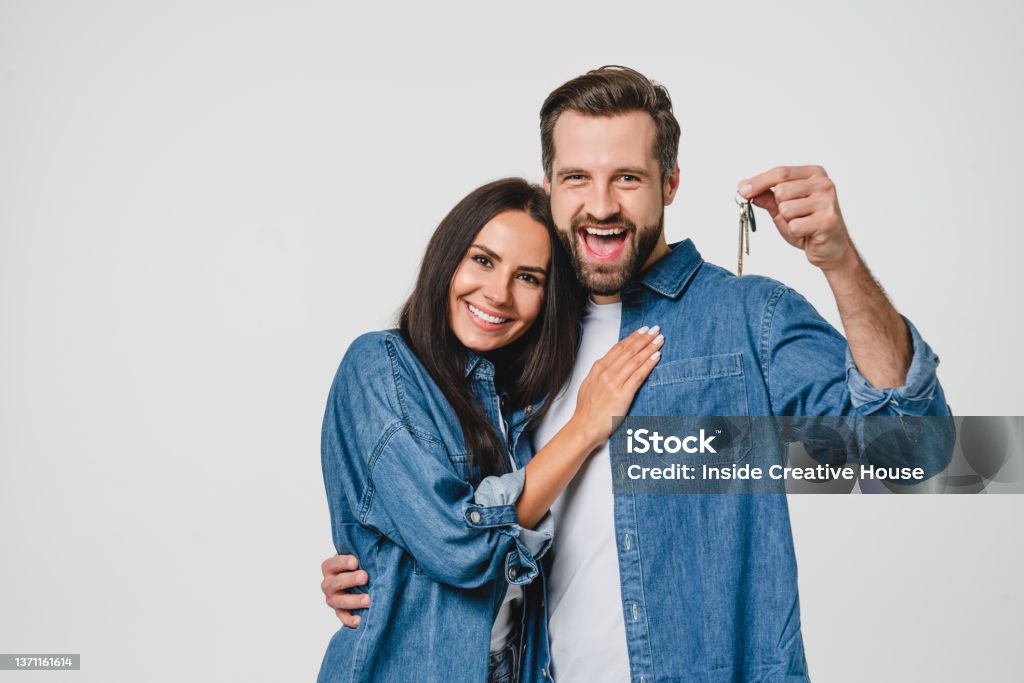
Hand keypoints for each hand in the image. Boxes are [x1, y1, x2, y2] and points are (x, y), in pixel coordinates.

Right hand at [321, 554, 369, 627]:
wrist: (357, 579)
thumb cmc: (358, 564)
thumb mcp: (356, 557)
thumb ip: (360, 555)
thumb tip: (373, 553)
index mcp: (329, 567)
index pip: (332, 564)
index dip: (343, 563)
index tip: (356, 562)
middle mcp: (328, 584)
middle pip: (335, 583)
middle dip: (350, 580)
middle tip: (365, 577)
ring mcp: (332, 599)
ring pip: (338, 601)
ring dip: (353, 600)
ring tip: (368, 600)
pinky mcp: (339, 612)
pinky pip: (342, 617)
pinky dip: (350, 620)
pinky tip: (360, 620)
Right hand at [571, 326, 663, 447]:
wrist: (584, 427)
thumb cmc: (587, 409)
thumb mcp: (589, 384)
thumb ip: (600, 372)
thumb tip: (610, 363)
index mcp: (598, 368)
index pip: (619, 347)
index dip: (633, 337)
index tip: (643, 330)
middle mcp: (606, 372)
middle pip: (629, 350)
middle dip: (644, 338)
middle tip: (656, 330)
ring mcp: (614, 383)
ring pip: (635, 360)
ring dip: (649, 348)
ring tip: (660, 340)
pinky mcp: (623, 394)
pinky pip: (639, 375)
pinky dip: (649, 364)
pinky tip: (657, 356)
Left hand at [738, 165, 855, 271]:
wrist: (830, 248)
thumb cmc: (807, 225)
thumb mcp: (783, 208)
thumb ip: (766, 197)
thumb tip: (744, 188)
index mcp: (814, 174)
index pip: (780, 172)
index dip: (758, 182)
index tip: (742, 190)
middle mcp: (824, 183)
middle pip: (781, 191)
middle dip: (780, 207)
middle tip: (794, 216)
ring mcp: (827, 201)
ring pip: (786, 209)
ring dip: (788, 221)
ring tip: (803, 224)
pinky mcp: (827, 220)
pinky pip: (794, 226)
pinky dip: (796, 232)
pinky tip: (808, 233)